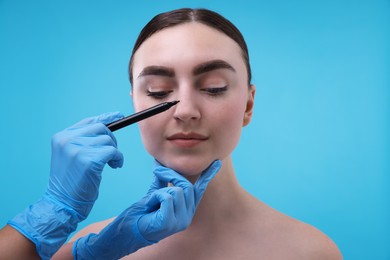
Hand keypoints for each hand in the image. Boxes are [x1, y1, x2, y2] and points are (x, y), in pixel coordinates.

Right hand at [47, 111, 123, 217]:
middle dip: (111, 139)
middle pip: (101, 128)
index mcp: (61, 137)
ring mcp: (77, 149)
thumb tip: (108, 124)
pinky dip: (118, 159)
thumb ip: (84, 140)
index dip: (106, 118)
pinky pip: (113, 152)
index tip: (119, 116)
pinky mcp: (89, 160)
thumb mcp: (72, 156)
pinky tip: (114, 166)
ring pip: (108, 140)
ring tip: (110, 164)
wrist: (62, 204)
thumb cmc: (70, 182)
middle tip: (112, 154)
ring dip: (114, 152)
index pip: (88, 121)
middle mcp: (67, 140)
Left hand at [73, 160, 220, 259]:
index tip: (217, 163)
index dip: (208, 176)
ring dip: (159, 190)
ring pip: (177, 190)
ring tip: (151, 201)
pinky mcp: (169, 223)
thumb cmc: (141, 214)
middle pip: (187, 186)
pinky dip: (155, 196)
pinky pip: (167, 196)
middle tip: (157, 170)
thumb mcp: (155, 193)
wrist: (127, 231)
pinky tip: (150, 205)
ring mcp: (180, 221)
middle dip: (171, 175)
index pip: (199, 190)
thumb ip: (163, 181)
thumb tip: (163, 165)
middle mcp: (186, 216)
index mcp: (186, 209)